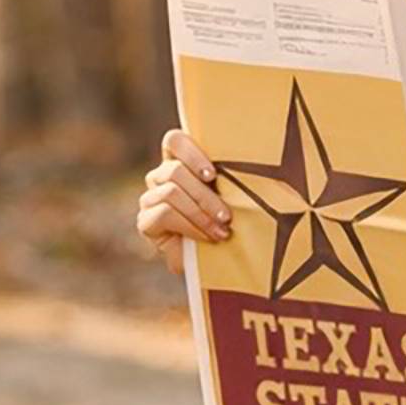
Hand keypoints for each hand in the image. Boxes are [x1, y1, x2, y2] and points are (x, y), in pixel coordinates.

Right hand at [136, 127, 230, 277]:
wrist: (216, 263)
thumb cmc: (228, 224)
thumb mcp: (232, 197)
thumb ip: (232, 178)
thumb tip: (260, 163)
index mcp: (181, 162)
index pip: (174, 141)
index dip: (192, 154)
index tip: (213, 175)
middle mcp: (160, 177)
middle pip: (175, 170)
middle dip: (206, 195)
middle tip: (227, 216)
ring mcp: (149, 198)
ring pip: (171, 192)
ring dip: (200, 213)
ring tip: (221, 231)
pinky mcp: (145, 221)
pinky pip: (163, 213)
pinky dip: (189, 226)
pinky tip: (206, 238)